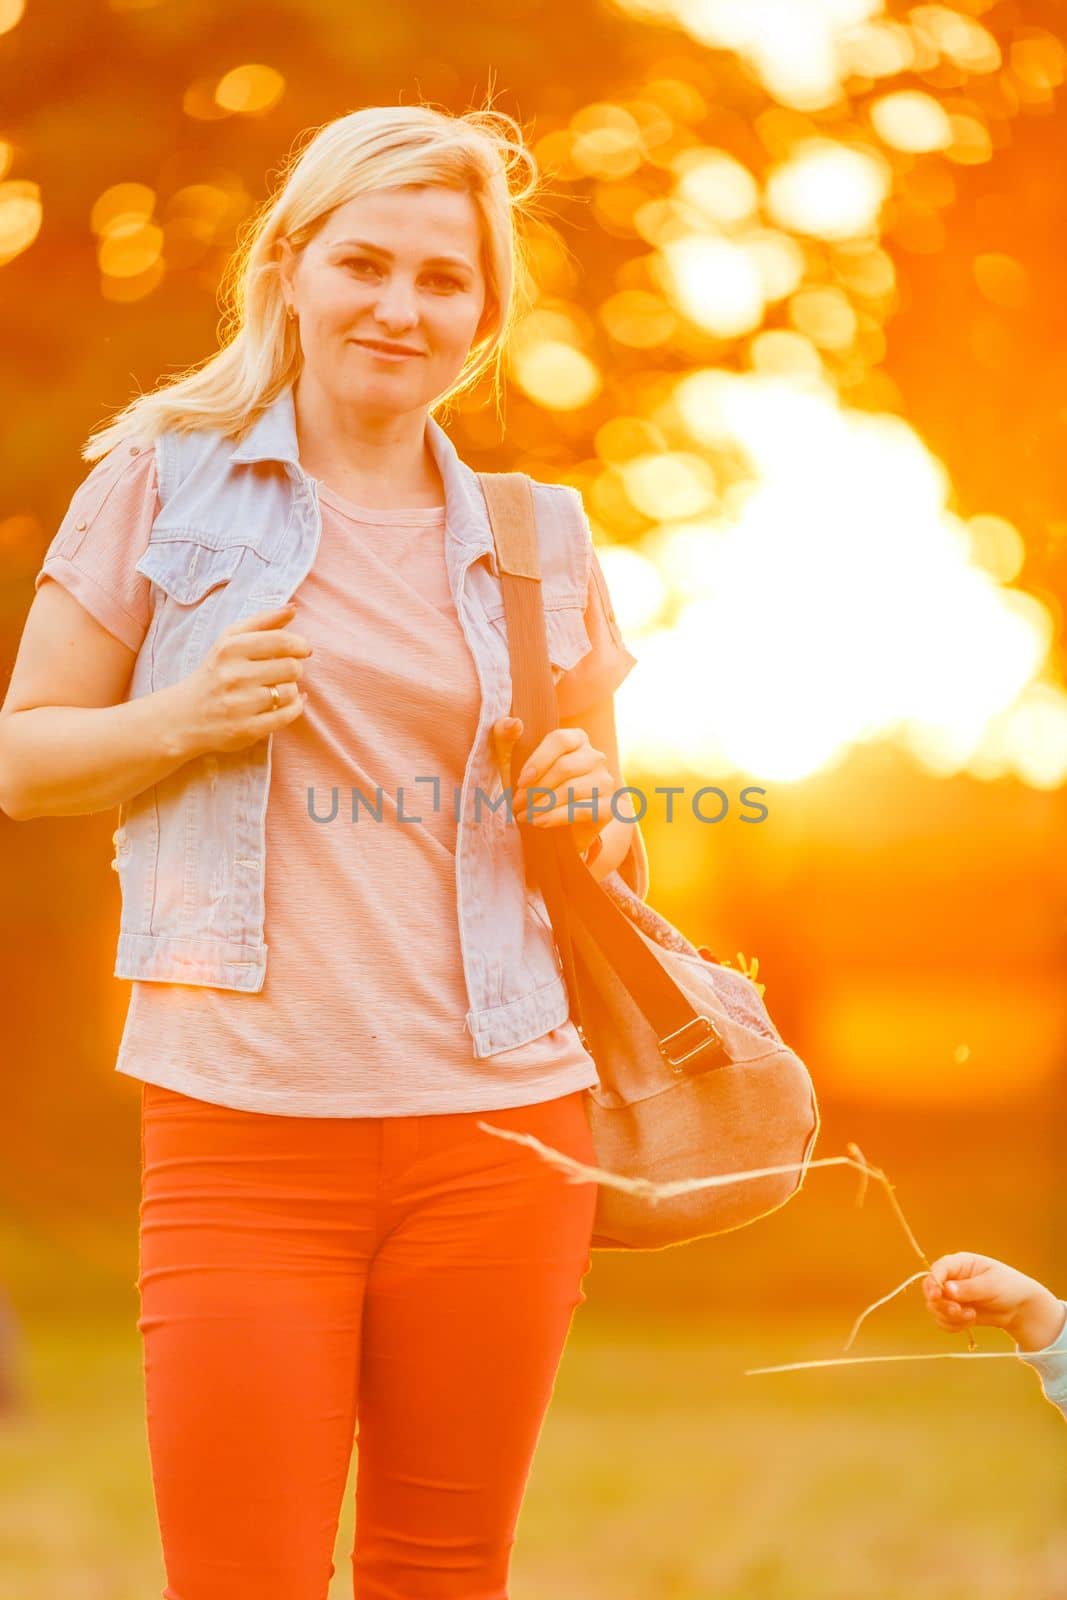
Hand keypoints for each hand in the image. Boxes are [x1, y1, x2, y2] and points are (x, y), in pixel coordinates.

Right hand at [171, 604, 311, 756]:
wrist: (183, 717)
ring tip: (276, 689)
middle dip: (294, 669)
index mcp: (230, 649)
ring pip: (291, 692)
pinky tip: (287, 704)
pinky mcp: (246, 729)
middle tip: (284, 672)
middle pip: (291, 667)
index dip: (300, 645)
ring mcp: (240, 705)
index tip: (302, 650)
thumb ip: (262, 621)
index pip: (281, 641)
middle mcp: (234, 676)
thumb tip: (294, 608)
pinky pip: (288, 715)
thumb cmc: (214, 673)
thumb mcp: (229, 640)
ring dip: (291, 690)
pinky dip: (294, 708)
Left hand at [490, 717, 611, 857]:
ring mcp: (605, 781)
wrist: (560, 824)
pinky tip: (540, 822)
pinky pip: (582, 810)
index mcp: (576, 739)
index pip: (560, 740)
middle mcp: (595, 757)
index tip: (520, 782)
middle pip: (565, 767)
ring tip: (525, 816)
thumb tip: (514, 722)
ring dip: (542, 805)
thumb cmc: (533, 786)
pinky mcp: (608, 807)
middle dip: (536, 789)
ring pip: (572, 790)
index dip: (538, 760)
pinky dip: (556, 817)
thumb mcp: (513, 761)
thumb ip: (506, 736)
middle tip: (517, 805)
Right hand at [923, 1252, 1066, 1352]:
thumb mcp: (991, 1285)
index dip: (933, 1281)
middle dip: (942, 1303)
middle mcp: (951, 1278)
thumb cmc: (1008, 1287)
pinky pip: (943, 1321)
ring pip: (935, 1307)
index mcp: (960, 1264)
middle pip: (931, 1290)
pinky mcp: (955, 1312)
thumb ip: (969, 1288)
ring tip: (971, 1316)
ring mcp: (951, 1296)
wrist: (1020, 1308)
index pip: (938, 1269)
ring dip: (949, 1316)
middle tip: (958, 1311)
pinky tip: (970, 1321)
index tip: (936, 1295)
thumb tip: (947, 1290)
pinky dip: (953, 1325)